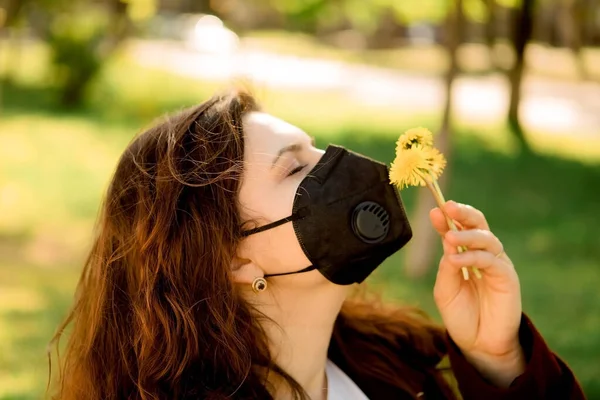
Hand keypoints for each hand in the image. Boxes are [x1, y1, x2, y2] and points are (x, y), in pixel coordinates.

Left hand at [430, 201, 524, 386]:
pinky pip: (491, 260)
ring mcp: (496, 263)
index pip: (456, 229)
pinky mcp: (507, 276)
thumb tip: (447, 242)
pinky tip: (457, 260)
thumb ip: (447, 267)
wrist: (479, 343)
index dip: (446, 218)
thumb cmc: (461, 315)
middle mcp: (481, 254)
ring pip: (486, 238)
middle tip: (448, 207)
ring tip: (448, 238)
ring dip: (466, 235)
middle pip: (477, 224)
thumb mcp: (445, 290)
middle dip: (463, 213)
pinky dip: (473, 257)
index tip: (434, 211)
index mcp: (464, 254)